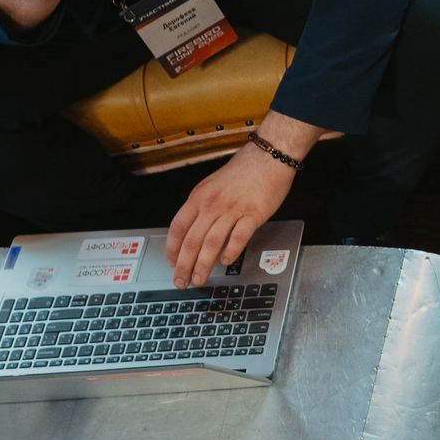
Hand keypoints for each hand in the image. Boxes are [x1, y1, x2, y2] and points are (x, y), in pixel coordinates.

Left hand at [167, 144, 293, 287]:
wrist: (267, 157)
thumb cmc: (242, 172)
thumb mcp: (212, 186)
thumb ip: (202, 207)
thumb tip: (193, 231)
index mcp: (199, 197)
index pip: (178, 228)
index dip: (172, 249)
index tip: (171, 263)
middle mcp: (212, 204)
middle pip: (191, 240)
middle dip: (183, 265)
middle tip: (181, 281)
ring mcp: (232, 209)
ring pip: (211, 243)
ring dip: (203, 265)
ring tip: (200, 279)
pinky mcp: (253, 214)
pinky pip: (238, 237)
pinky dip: (230, 252)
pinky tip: (226, 262)